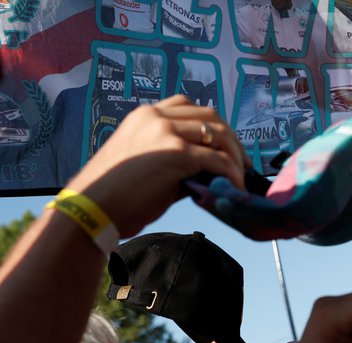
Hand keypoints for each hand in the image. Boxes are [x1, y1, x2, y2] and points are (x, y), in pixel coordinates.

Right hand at [66, 96, 246, 238]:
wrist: (92, 208)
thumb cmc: (115, 194)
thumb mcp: (145, 162)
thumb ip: (175, 158)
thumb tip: (209, 172)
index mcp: (146, 115)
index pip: (189, 107)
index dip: (213, 126)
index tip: (225, 148)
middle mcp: (156, 116)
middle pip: (211, 116)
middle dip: (231, 140)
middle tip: (242, 165)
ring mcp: (167, 132)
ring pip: (219, 135)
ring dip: (236, 157)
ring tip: (241, 179)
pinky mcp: (177, 153)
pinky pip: (219, 160)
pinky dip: (232, 174)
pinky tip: (235, 189)